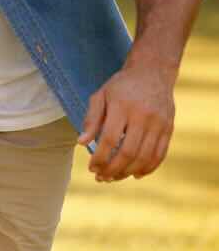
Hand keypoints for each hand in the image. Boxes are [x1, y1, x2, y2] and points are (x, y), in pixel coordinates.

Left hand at [78, 62, 175, 181]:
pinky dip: (148, 168)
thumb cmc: (121, 86)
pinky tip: (135, 174)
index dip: (100, 157)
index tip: (91, 167)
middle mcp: (143, 116)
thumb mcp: (100, 95)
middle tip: (101, 177)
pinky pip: (160, 154)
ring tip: (114, 178)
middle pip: (128, 152)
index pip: (110, 139)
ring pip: (145, 156)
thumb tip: (81, 143)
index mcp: (122, 107)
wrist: (153, 72)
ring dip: (128, 172)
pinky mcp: (169, 129)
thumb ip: (91, 119)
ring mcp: (159, 123)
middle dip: (113, 169)